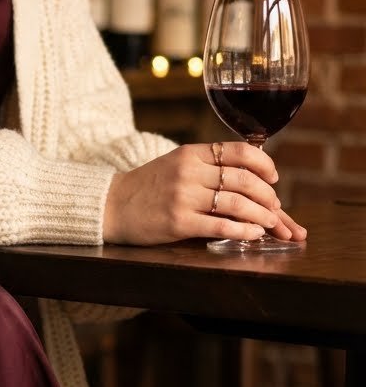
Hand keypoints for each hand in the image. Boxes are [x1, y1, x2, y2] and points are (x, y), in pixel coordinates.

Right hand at [102, 142, 307, 246]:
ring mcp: (183, 197)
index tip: (274, 177)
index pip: (239, 151)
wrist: (111, 205)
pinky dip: (243, 231)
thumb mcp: (176, 164)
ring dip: (261, 215)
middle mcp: (189, 171)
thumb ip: (207, 166)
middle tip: (276, 208)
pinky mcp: (178, 222)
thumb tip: (249, 176)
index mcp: (191, 153)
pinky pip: (220, 226)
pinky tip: (254, 235)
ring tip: (271, 224)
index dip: (264, 164)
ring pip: (236, 203)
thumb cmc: (148, 187)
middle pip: (243, 179)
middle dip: (268, 196)